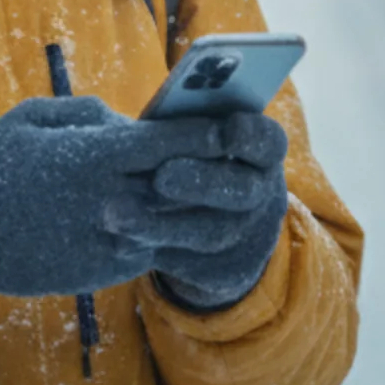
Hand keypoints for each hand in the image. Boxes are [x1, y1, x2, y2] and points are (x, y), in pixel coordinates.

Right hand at [0, 96, 224, 300]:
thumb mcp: (35, 118)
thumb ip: (89, 114)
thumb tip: (129, 122)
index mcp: (95, 155)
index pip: (169, 142)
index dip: (204, 133)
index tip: (228, 126)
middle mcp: (111, 197)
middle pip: (182, 182)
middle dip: (212, 170)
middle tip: (238, 159)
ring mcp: (109, 238)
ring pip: (174, 222)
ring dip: (198, 208)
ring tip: (218, 195)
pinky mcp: (103, 270)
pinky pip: (150, 250)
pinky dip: (167, 236)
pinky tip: (177, 224)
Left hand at [114, 111, 289, 311]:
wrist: (192, 219)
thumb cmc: (186, 159)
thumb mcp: (190, 137)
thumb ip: (179, 125)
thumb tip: (157, 112)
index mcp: (260, 152)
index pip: (268, 142)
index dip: (250, 136)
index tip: (226, 129)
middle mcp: (261, 194)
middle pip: (243, 191)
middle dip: (202, 182)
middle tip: (161, 177)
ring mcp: (246, 236)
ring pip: (211, 234)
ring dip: (161, 225)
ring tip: (116, 215)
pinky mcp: (223, 271)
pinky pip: (190, 265)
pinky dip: (151, 249)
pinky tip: (120, 240)